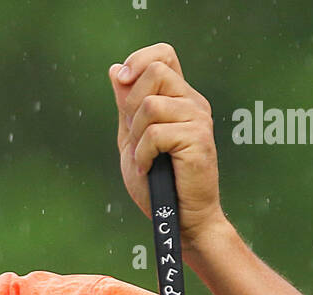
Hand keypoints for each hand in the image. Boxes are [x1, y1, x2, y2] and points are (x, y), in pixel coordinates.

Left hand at [109, 43, 228, 249]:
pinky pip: (155, 132)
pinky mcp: (197, 139)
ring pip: (151, 104)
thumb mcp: (133, 140)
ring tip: (142, 159)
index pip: (163, 55)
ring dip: (136, 135)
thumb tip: (115, 71)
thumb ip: (126, 107)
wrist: (180, 220)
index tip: (122, 80)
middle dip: (131, 105)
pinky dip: (143, 154)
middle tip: (134, 137)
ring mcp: (197, 119)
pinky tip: (147, 169)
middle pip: (155, 72)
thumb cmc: (158, 186)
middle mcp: (192, 103)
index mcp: (179, 98)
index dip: (139, 60)